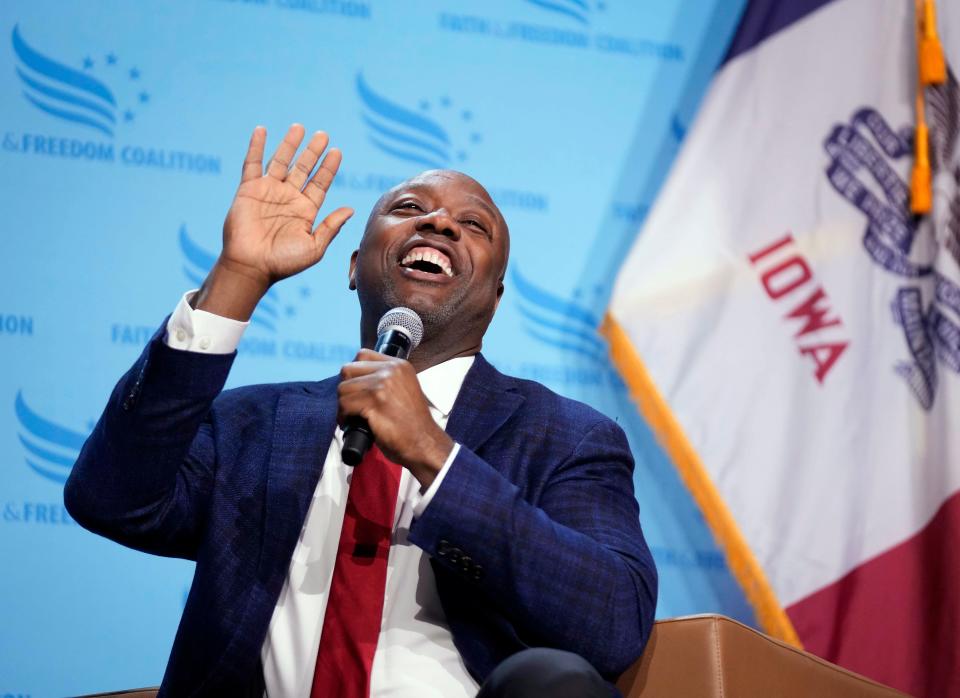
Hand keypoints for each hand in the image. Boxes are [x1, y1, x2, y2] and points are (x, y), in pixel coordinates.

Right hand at [194, 124, 353, 319]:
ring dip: (290, 144)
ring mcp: (268, 192)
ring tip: (299, 127)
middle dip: (312, 151)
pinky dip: (256, 146)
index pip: (320, 183)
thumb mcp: (314, 247)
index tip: (337, 152)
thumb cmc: (283, 262)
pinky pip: (252, 164)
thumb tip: (350, 209)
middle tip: (323, 135)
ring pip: (281, 161)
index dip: (328, 168)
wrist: (252, 266)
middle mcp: (288, 198)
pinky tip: (262, 130)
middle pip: (303, 168)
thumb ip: (331, 226)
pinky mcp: (249, 190)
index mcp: (305, 211)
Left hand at [338, 349, 453, 486]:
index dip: (354, 373)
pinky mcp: (375, 403)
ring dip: (343, 405)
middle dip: (346, 389)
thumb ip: (385, 379)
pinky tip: (351, 424)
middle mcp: (391, 370)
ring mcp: (383, 386)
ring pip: (343, 388)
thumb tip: (356, 378)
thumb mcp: (403, 388)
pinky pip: (345, 405)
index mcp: (399, 365)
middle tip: (352, 404)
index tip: (357, 389)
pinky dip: (343, 416)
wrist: (423, 443)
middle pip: (348, 370)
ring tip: (352, 416)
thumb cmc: (411, 422)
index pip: (362, 355)